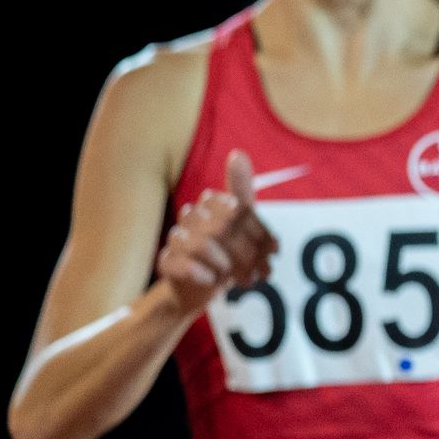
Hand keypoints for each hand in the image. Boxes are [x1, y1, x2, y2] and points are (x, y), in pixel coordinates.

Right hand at [155, 150, 277, 314]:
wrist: (202, 285)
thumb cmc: (227, 250)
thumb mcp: (243, 222)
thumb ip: (242, 191)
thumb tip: (237, 153)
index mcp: (210, 202)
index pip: (236, 208)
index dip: (258, 231)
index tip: (272, 250)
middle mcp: (190, 215)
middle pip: (221, 227)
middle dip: (246, 252)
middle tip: (260, 271)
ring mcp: (176, 237)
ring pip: (199, 243)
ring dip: (224, 263)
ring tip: (234, 276)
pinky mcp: (165, 261)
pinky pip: (176, 262)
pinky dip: (200, 273)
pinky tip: (213, 280)